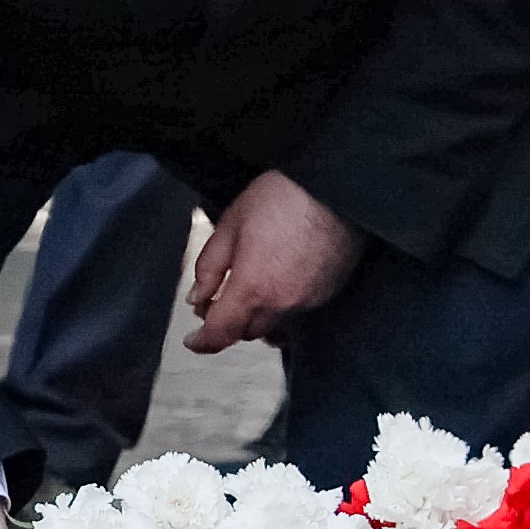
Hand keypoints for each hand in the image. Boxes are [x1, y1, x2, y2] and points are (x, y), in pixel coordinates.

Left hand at [186, 170, 366, 355]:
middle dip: (230, 323)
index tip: (193, 340)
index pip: (221, 333)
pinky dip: (282, 306)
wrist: (335, 186)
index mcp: (252, 287)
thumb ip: (210, 266)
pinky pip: (298, 314)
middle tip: (219, 301)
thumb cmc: (283, 196)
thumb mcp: (232, 223)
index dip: (203, 342)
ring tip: (252, 291)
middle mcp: (282, 303)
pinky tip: (280, 281)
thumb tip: (197, 297)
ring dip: (257, 317)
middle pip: (247, 333)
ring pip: (274, 326)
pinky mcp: (328, 293)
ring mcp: (308, 301)